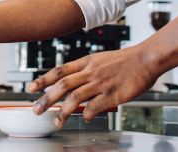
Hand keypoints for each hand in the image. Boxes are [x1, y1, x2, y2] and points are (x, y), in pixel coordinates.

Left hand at [27, 46, 158, 126]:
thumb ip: (87, 71)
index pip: (60, 71)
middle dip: (46, 98)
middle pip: (63, 85)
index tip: (31, 88)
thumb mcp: (101, 59)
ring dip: (62, 110)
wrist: (146, 58)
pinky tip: (83, 118)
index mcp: (87, 62)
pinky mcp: (112, 94)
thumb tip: (73, 83)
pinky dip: (85, 114)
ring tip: (57, 120)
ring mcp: (101, 83)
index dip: (43, 80)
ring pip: (75, 97)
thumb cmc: (126, 61)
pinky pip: (94, 106)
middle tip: (36, 110)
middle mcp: (91, 72)